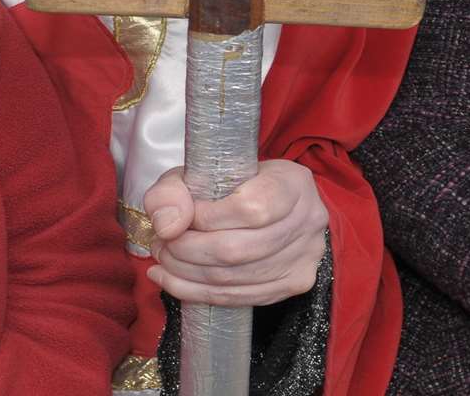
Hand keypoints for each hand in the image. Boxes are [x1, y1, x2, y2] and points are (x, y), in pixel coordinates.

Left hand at [143, 159, 328, 306]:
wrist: (272, 207)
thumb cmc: (235, 185)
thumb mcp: (199, 172)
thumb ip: (173, 191)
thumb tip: (166, 226)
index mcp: (294, 183)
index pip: (251, 209)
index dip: (208, 218)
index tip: (183, 216)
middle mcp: (308, 220)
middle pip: (239, 249)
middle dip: (187, 250)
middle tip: (161, 244)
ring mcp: (305, 257)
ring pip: (236, 277)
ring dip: (187, 274)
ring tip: (164, 260)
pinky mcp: (293, 284)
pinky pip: (240, 297)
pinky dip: (198, 293)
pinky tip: (173, 281)